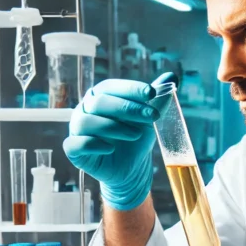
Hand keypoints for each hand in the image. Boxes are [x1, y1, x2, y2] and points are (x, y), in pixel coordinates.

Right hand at [63, 73, 174, 210]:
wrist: (130, 169)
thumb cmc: (135, 138)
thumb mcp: (149, 118)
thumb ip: (157, 99)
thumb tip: (171, 76)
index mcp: (100, 97)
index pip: (111, 86)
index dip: (131, 89)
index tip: (152, 93)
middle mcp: (85, 109)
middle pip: (99, 102)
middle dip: (128, 108)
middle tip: (152, 117)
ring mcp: (77, 129)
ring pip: (87, 121)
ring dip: (113, 127)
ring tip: (135, 135)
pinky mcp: (74, 151)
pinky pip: (75, 143)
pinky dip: (93, 144)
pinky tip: (110, 148)